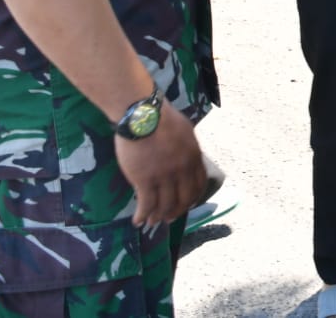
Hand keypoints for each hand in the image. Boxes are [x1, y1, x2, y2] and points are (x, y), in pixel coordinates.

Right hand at [116, 101, 204, 228]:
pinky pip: (146, 204)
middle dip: (176, 212)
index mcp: (194, 156)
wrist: (142, 113)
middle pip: (184, 199)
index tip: (185, 205)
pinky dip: (142, 215)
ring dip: (158, 217)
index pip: (198, 185)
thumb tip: (187, 158)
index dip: (192, 199)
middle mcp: (182, 169)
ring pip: (165, 205)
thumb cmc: (161, 117)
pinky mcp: (144, 179)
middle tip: (168, 218)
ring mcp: (164, 176)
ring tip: (151, 222)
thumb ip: (187, 148)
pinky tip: (137, 220)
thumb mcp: (184, 131)